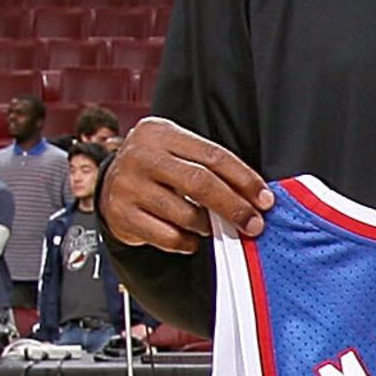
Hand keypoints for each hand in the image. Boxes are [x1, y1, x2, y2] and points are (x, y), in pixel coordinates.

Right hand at [106, 113, 272, 252]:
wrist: (110, 186)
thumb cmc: (158, 169)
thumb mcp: (177, 152)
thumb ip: (209, 168)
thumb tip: (255, 199)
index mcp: (161, 133)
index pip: (213, 156)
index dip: (245, 180)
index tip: (265, 200)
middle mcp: (141, 156)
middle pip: (201, 184)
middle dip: (234, 207)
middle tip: (253, 224)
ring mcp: (128, 185)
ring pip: (186, 215)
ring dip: (208, 226)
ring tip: (210, 226)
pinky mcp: (121, 214)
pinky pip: (169, 237)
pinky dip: (187, 242)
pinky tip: (189, 237)